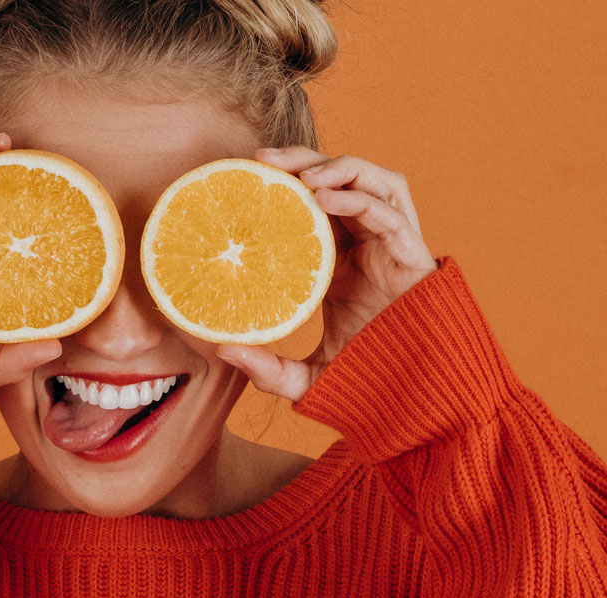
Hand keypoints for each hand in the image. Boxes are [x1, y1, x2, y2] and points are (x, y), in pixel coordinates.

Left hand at [216, 147, 436, 400]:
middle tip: (263, 159)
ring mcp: (392, 246)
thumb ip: (267, 368)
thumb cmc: (366, 378)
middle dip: (304, 160)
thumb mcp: (306, 376)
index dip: (286, 182)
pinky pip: (389, 212)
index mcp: (340, 258)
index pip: (314, 202)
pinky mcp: (413, 255)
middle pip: (340, 179)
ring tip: (301, 176)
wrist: (415, 397)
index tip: (246, 175)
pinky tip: (326, 198)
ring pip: (372, 181)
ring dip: (338, 167)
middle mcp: (367, 243)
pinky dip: (358, 198)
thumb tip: (223, 351)